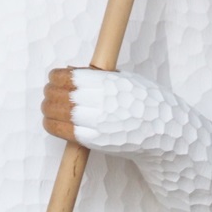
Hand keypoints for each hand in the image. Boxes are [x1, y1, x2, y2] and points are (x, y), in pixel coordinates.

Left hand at [41, 67, 175, 154]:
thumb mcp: (126, 79)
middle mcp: (100, 102)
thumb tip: (70, 70)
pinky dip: (53, 125)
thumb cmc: (146, 101)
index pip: (69, 77)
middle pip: (60, 95)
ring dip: (48, 109)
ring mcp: (97, 123)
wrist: (164, 131)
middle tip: (48, 92)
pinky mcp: (95, 141)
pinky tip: (51, 122)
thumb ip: (98, 75)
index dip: (56, 77)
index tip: (54, 77)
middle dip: (50, 92)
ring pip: (58, 113)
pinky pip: (64, 132)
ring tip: (47, 107)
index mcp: (107, 83)